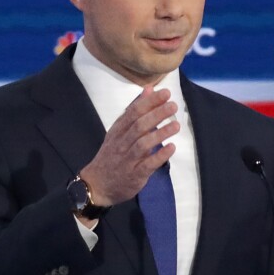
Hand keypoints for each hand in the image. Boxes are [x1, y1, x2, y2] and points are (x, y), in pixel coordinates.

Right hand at [79, 85, 178, 207]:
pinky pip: (147, 164)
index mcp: (118, 130)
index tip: (165, 93)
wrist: (97, 184)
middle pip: (139, 126)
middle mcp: (121, 143)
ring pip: (143, 144)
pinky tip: (171, 148)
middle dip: (156, 114)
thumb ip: (135, 111)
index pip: (133, 112)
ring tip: (176, 125)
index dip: (150, 102)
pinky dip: (159, 156)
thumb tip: (149, 90)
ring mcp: (127, 159)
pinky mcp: (134, 175)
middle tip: (173, 105)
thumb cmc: (113, 154)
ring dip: (160, 133)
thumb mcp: (120, 131)